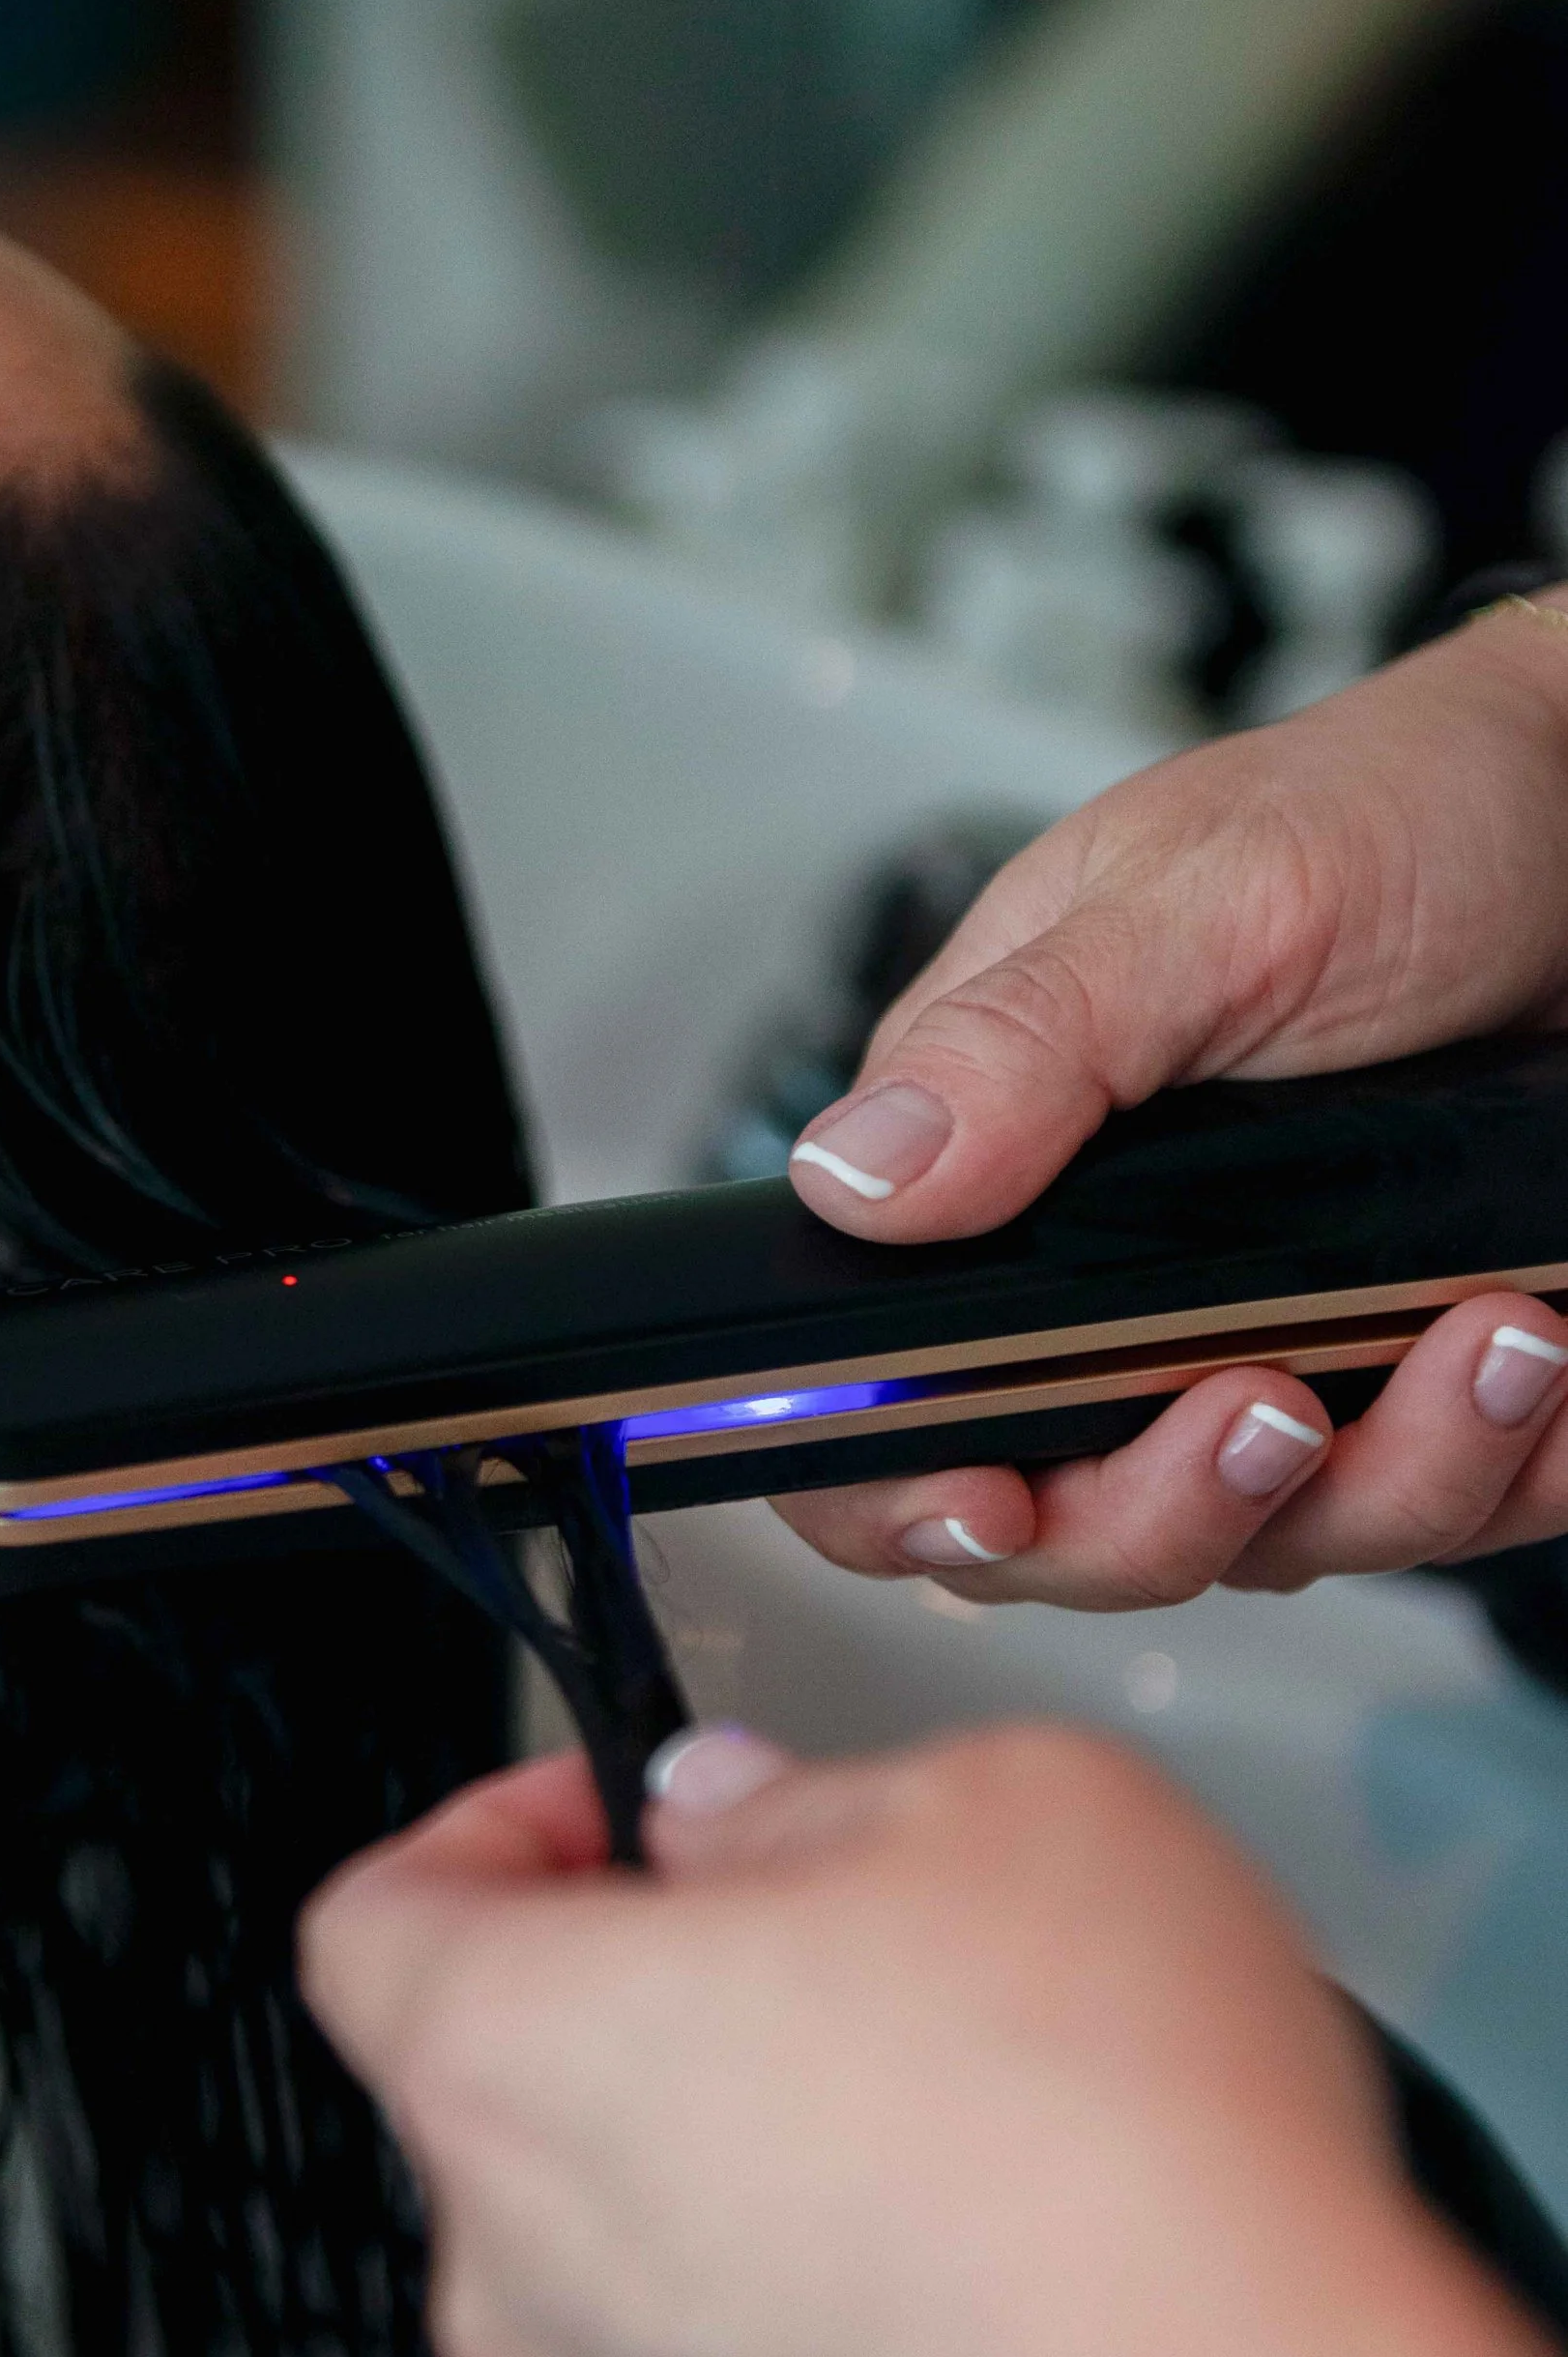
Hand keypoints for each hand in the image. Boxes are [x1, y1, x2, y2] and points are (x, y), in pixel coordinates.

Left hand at [302, 1728, 1567, 2356]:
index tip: (614, 1823)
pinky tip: (998, 2336)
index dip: (487, 1839)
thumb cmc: (1125, 2159)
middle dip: (649, 2016)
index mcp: (517, 2057)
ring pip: (631, 2287)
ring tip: (960, 2164)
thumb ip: (803, 1795)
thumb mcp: (998, 1806)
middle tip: (834, 1970)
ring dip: (743, 2206)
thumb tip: (733, 1818)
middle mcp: (520, 2288)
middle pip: (513, 2105)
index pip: (373, 1921)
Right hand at [777, 603, 1567, 1602]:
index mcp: (1004, 1169)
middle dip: (1168, 1514)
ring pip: (1272, 1542)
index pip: (882, 1403)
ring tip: (1496, 1340)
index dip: (902, 1493)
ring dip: (1393, 1476)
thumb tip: (858, 1178)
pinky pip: (1448, 1507)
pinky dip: (1515, 1469)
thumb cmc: (1399, 814)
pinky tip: (1555, 1361)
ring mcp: (1264, 1343)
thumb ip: (1024, 1042)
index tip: (992, 1500)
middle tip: (1271, 1409)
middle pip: (1069, 1528)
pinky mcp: (1411, 1379)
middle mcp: (1112, 1290)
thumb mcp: (1206, 900)